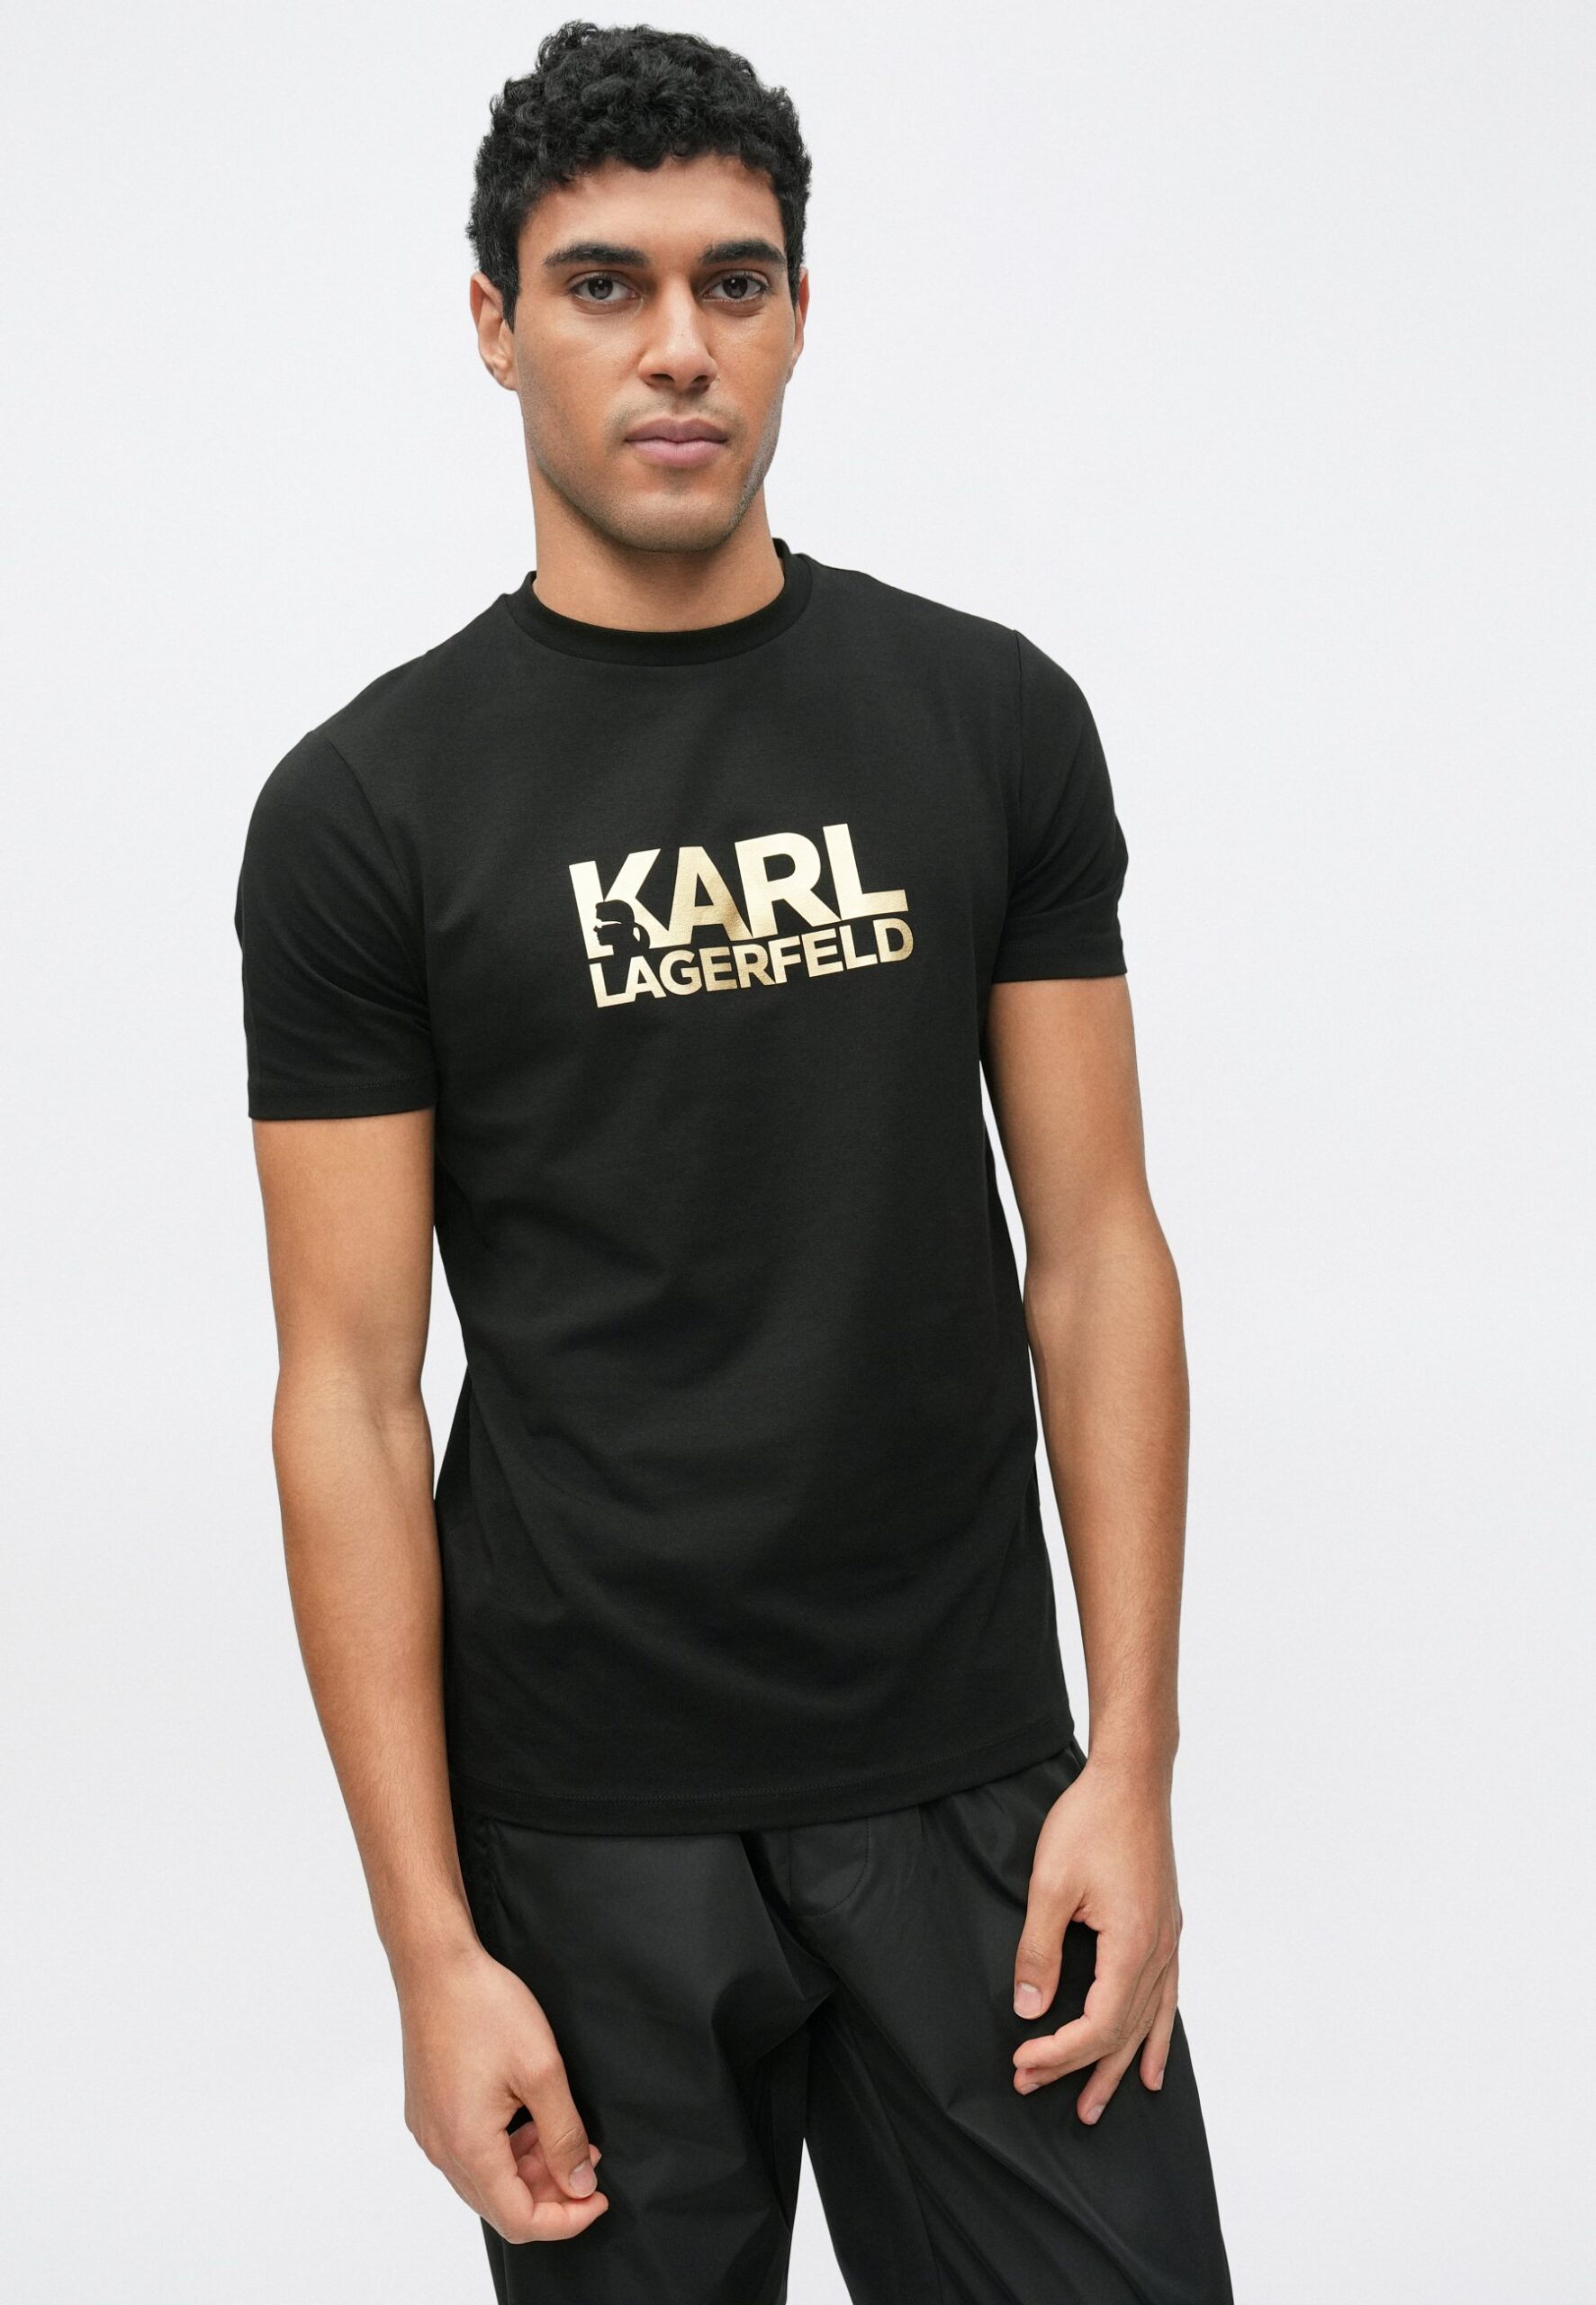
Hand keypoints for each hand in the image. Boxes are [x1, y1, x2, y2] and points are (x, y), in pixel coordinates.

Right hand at [399, 1938, 609, 2241]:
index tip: (598, 2196)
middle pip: (500, 2206)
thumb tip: (579, 2185)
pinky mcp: (427, 2113)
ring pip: (484, 2181)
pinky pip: (468, 2154)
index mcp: (467, 2145)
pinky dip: (503, 2152)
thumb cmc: (486, 2008)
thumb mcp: (542, 2070)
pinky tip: (528, 2120)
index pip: (519, 2220)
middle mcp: (441, 2149)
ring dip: (527, 2172)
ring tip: (563, 2134)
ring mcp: (429, 2132)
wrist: (436, 1966)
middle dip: (550, 2195)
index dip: (565, 2220)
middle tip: (587, 2159)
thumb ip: (563, 2134)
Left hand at [1010, 1751, 1181, 2122]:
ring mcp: (1168, 1941)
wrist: (1131, 1778)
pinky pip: (1167, 1998)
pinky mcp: (1167, 1928)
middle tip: (1034, 2088)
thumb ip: (1039, 1949)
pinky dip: (1157, 2036)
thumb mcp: (1050, 1884)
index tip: (1023, 2060)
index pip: (1097, 2024)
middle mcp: (1159, 1952)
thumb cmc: (1091, 1822)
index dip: (1060, 2052)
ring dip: (1118, 2065)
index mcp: (1133, 1946)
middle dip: (1077, 2066)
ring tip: (1098, 2106)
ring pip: (1147, 2023)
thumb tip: (1028, 2007)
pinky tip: (1152, 2063)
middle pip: (1120, 2031)